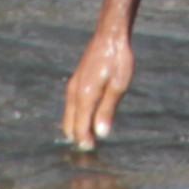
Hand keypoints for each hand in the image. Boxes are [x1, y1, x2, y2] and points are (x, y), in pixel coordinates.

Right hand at [63, 24, 138, 147]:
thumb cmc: (118, 59)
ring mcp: (73, 86)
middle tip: (91, 149)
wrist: (110, 35)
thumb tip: (101, 134)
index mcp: (84, 95)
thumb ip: (108, 110)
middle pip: (69, 125)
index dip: (85, 141)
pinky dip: (76, 117)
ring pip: (68, 116)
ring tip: (89, 138)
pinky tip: (87, 120)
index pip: (79, 127)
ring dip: (76, 128)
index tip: (92, 152)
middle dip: (78, 138)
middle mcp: (74, 92)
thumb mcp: (119, 86)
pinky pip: (71, 106)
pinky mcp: (76, 82)